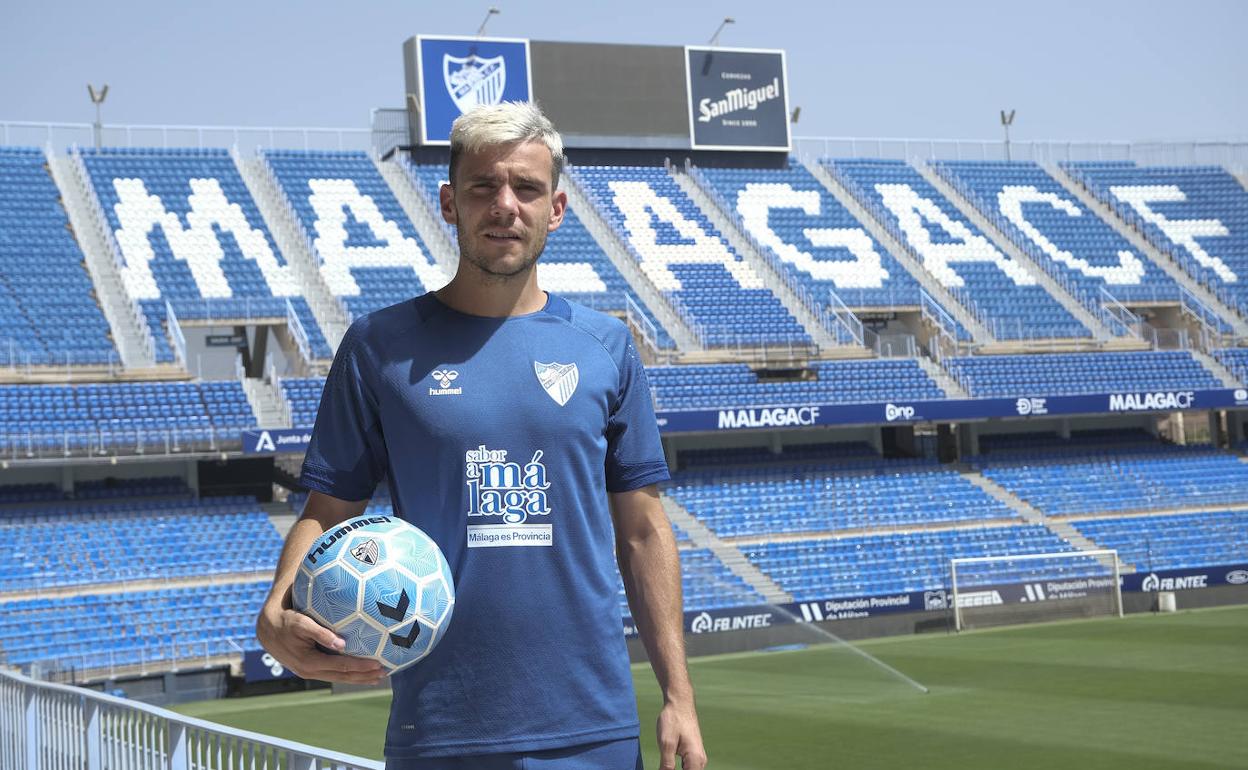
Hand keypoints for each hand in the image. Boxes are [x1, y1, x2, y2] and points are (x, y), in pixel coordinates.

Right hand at [256, 600, 384, 684]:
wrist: (267, 629)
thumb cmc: (286, 621)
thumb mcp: (301, 623)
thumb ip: (320, 633)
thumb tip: (341, 644)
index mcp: (309, 662)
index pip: (341, 666)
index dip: (361, 666)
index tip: (378, 664)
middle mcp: (310, 671)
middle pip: (343, 676)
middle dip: (365, 676)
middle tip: (385, 672)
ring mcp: (310, 672)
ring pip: (339, 678)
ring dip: (359, 678)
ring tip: (378, 677)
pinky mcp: (311, 668)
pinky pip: (333, 673)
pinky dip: (348, 674)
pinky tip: (360, 673)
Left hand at [656, 699, 706, 769]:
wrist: (680, 703)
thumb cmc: (673, 720)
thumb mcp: (666, 744)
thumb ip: (666, 765)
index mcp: (695, 760)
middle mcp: (700, 762)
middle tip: (663, 768)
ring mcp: (697, 758)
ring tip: (665, 767)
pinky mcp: (693, 755)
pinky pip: (687, 769)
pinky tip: (667, 769)